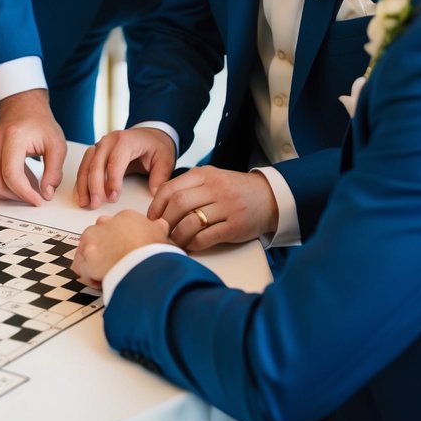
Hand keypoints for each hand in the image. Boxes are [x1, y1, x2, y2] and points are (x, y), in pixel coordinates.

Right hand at [0, 89, 66, 205]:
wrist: (23, 107)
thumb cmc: (40, 124)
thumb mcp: (56, 144)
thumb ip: (54, 170)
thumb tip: (46, 194)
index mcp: (14, 137)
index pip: (11, 173)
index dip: (24, 192)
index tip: (38, 200)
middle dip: (13, 196)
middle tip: (31, 197)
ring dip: (2, 194)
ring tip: (21, 192)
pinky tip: (9, 187)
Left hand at [72, 210, 170, 289]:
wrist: (147, 265)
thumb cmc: (155, 252)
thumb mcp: (161, 234)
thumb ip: (158, 227)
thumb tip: (160, 225)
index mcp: (125, 217)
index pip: (114, 226)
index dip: (117, 242)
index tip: (122, 253)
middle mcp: (106, 223)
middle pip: (95, 237)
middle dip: (101, 251)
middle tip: (112, 264)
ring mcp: (94, 238)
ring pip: (86, 252)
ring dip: (94, 264)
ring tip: (108, 275)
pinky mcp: (87, 256)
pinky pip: (82, 270)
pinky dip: (90, 277)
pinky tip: (103, 281)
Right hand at [74, 127, 175, 208]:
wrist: (150, 136)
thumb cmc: (156, 147)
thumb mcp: (165, 159)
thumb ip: (160, 176)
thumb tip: (154, 194)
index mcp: (127, 140)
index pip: (115, 161)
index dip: (112, 181)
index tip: (113, 198)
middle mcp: (110, 140)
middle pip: (97, 163)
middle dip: (94, 185)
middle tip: (96, 204)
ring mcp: (101, 145)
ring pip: (87, 164)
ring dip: (83, 184)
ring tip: (85, 203)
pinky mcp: (96, 153)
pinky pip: (84, 166)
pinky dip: (81, 182)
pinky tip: (81, 195)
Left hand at [148, 165, 278, 250]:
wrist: (269, 198)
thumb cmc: (234, 190)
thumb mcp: (212, 178)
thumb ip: (189, 186)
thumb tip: (160, 202)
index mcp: (205, 174)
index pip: (170, 188)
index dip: (156, 205)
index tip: (151, 218)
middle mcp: (215, 188)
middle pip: (178, 204)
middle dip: (165, 221)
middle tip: (160, 232)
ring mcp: (226, 207)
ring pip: (191, 222)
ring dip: (178, 235)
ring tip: (174, 241)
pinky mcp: (235, 226)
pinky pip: (206, 237)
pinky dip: (194, 244)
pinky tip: (190, 245)